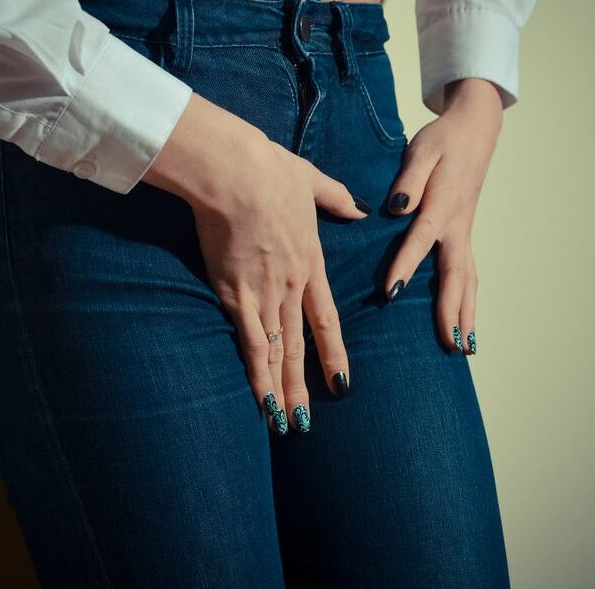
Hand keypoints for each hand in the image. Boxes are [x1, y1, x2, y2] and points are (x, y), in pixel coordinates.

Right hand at [145, 93, 370, 434]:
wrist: (235, 172)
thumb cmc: (269, 170)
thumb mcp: (312, 179)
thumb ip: (337, 198)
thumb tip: (358, 207)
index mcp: (310, 261)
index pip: (326, 319)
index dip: (333, 353)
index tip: (342, 381)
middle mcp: (292, 285)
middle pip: (301, 345)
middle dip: (305, 385)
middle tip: (310, 420)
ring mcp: (265, 293)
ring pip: (278, 353)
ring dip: (282, 391)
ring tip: (287, 424)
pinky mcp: (236, 294)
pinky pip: (250, 345)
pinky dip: (257, 378)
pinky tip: (263, 404)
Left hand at [383, 78, 503, 355]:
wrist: (474, 129)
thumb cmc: (443, 140)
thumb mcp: (422, 150)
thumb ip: (410, 179)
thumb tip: (398, 207)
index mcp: (442, 204)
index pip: (420, 239)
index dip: (405, 266)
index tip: (391, 293)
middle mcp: (457, 225)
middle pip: (456, 274)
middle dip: (452, 311)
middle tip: (450, 345)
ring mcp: (464, 231)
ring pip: (468, 280)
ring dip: (467, 315)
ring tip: (465, 349)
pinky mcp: (463, 234)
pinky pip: (468, 274)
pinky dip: (468, 301)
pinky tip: (466, 323)